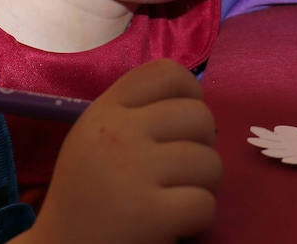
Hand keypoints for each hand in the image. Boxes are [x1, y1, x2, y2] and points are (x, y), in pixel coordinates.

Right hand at [17, 59, 221, 243]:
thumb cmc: (86, 192)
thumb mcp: (96, 134)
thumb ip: (136, 110)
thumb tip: (194, 101)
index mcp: (106, 109)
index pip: (166, 72)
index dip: (191, 91)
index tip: (186, 119)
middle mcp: (119, 132)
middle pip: (199, 116)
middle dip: (204, 143)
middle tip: (186, 167)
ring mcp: (134, 171)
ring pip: (210, 162)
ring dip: (206, 185)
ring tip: (182, 196)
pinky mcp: (149, 215)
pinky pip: (205, 203)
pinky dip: (200, 219)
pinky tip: (179, 223)